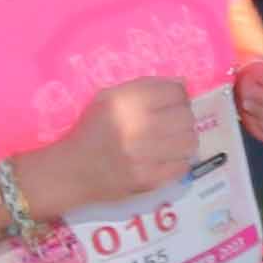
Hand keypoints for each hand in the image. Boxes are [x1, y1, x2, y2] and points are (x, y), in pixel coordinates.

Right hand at [36, 75, 198, 211]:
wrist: (72, 170)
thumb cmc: (91, 130)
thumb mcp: (108, 98)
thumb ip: (145, 87)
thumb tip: (183, 83)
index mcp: (125, 102)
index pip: (174, 91)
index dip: (178, 96)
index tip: (172, 102)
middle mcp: (137, 126)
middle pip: (186, 116)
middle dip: (183, 117)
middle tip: (172, 123)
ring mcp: (145, 155)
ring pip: (189, 141)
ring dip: (184, 139)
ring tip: (171, 141)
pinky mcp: (149, 179)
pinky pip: (183, 166)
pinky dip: (178, 161)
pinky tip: (165, 158)